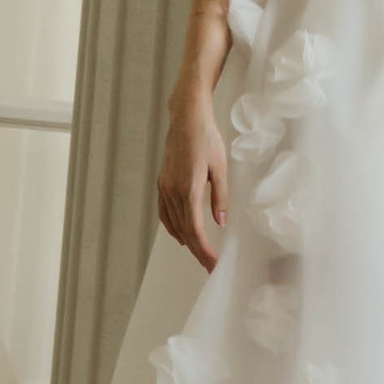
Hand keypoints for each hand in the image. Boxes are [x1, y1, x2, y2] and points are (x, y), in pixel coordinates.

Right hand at [157, 98, 228, 272]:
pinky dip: (172, 227)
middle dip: (198, 251)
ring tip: (199, 254)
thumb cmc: (207, 138)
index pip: (196, 229)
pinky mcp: (162, 183)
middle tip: (210, 266)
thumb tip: (221, 221)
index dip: (204, 250)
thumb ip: (220, 196)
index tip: (213, 264)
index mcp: (189, 188)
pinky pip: (164, 212)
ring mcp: (165, 187)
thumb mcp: (221, 167)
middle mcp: (173, 191)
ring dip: (186, 241)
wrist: (187, 118)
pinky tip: (181, 234)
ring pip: (173, 223)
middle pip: (184, 230)